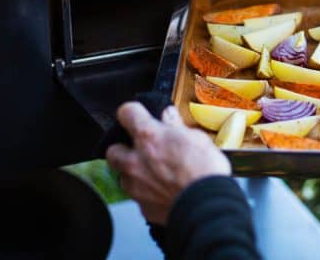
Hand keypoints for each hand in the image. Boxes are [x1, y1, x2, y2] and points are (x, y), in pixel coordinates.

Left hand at [106, 103, 230, 224]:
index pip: (126, 112)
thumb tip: (169, 116)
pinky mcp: (143, 206)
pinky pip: (139, 197)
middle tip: (141, 149)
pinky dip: (148, 193)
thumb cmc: (205, 170)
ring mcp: (136, 186)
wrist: (206, 205)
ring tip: (154, 173)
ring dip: (135, 173)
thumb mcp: (197, 138)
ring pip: (123, 176)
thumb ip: (177, 127)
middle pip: (113, 150)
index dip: (132, 112)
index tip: (138, 115)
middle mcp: (136, 161)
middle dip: (123, 148)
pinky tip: (164, 191)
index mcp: (149, 137)